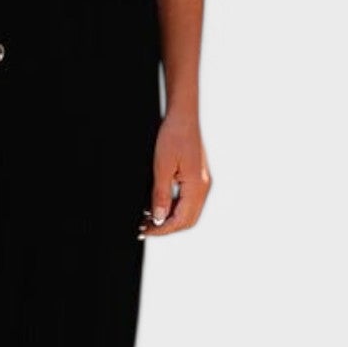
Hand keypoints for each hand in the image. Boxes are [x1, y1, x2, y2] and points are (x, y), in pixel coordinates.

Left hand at [140, 113, 210, 237]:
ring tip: (146, 219)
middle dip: (165, 228)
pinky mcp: (197, 178)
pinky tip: (156, 206)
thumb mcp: (161, 167)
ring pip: (187, 212)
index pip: (181, 220)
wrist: (183, 115)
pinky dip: (173, 208)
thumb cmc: (173, 136)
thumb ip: (160, 195)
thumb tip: (158, 219)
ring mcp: (202, 183)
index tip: (144, 231)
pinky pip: (187, 201)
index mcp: (197, 186)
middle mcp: (203, 187)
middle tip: (144, 228)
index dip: (161, 229)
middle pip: (187, 220)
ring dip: (168, 219)